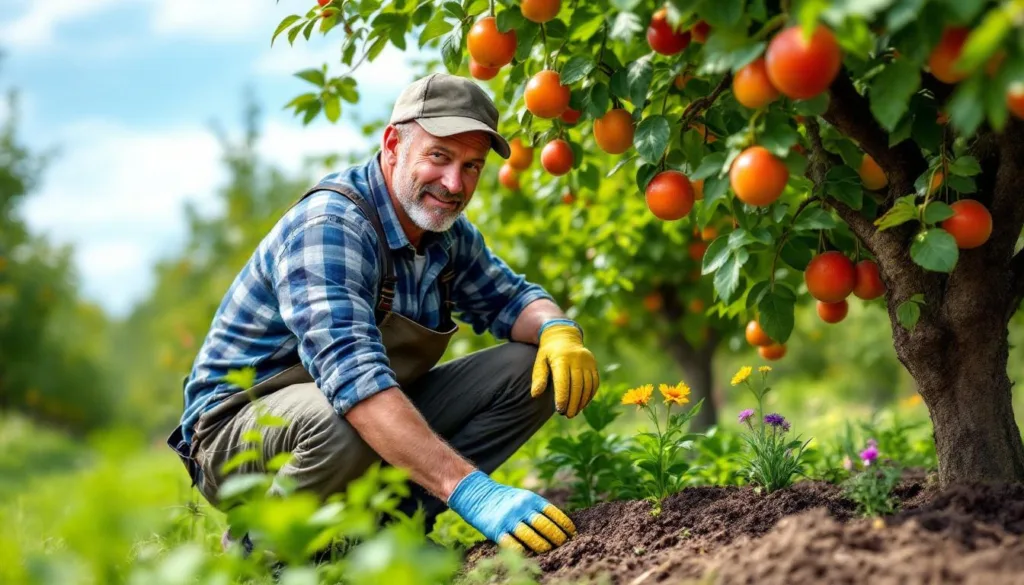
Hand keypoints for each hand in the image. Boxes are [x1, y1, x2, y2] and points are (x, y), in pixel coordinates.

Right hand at [446, 470, 575, 553]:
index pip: (554, 513)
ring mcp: (509, 519)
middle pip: (545, 526)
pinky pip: (513, 544)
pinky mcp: (496, 530)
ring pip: (532, 537)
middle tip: (564, 546)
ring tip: (550, 551)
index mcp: (531, 498)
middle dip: (557, 538)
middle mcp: (522, 508)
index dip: (565, 525)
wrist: (476, 493)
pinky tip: (530, 554)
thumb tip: (559, 525)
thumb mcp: (523, 496)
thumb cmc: (504, 498)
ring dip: (544, 547)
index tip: (572, 534)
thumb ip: (537, 508)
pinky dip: (524, 551)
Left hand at [530, 319, 598, 417]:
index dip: (562, 397)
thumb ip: (539, 377)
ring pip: (587, 386)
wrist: (564, 336)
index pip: (563, 382)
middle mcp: (577, 359)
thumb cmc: (548, 352)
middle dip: (573, 403)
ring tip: (574, 412)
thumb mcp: (540, 361)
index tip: (559, 410)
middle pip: (577, 386)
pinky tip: (583, 404)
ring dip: (582, 401)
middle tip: (567, 415)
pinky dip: (589, 395)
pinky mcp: (593, 365)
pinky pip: (594, 383)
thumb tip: (535, 395)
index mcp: (562, 358)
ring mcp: (587, 362)